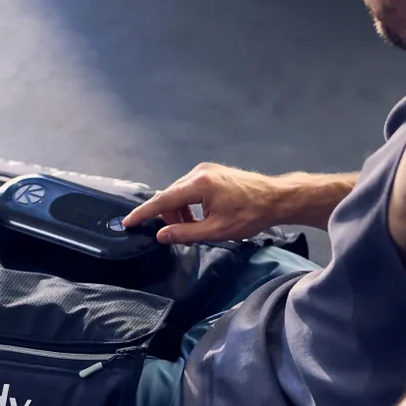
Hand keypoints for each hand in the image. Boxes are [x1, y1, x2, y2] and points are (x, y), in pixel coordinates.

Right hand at [122, 163, 285, 244]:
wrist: (278, 198)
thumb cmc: (251, 215)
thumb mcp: (217, 230)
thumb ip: (185, 233)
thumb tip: (161, 235)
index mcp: (199, 184)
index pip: (163, 201)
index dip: (143, 213)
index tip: (127, 222)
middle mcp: (198, 172)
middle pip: (170, 196)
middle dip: (168, 216)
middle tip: (178, 236)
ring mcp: (205, 170)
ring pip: (179, 193)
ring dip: (179, 212)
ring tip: (194, 228)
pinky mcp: (211, 172)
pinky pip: (189, 189)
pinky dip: (188, 204)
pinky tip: (200, 217)